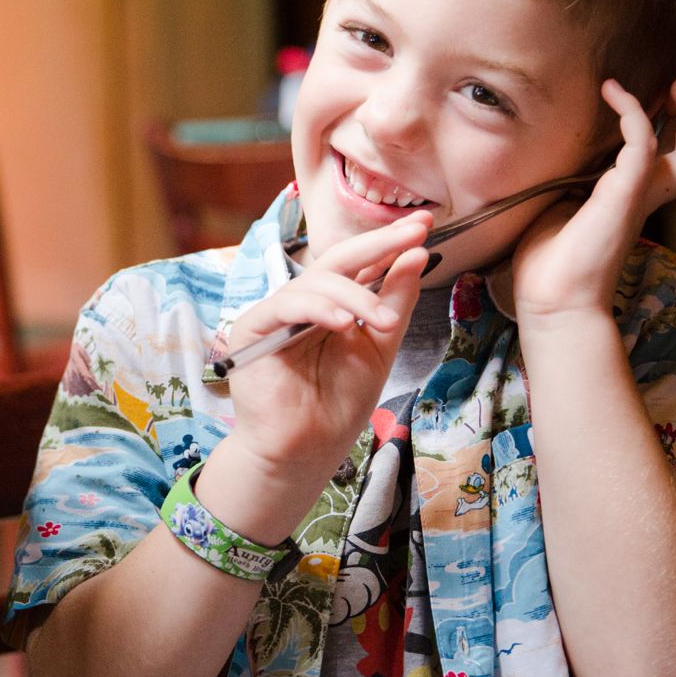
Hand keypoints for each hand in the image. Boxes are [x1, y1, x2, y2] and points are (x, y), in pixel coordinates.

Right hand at [222, 213, 431, 497]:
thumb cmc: (337, 404)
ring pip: (317, 283)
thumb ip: (393, 302)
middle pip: (337, 260)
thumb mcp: (379, 348)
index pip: (360, 265)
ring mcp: (277, 314)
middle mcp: (303, 303)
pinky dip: (318, 309)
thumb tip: (415, 255)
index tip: (424, 225)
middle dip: (377, 244)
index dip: (389, 243)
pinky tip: (344, 324)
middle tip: (413, 235)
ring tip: (383, 323)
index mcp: (333, 305)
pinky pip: (285, 305)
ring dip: (356, 296)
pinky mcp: (251, 329)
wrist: (305, 451)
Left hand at [512, 77, 675, 325]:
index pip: (674, 165)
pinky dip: (632, 111)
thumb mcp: (560, 209)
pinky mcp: (623, 193)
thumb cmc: (547, 262)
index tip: (663, 98)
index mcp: (632, 203)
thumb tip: (551, 158)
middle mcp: (644, 200)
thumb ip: (570, 184)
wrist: (551, 300)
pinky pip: (643, 142)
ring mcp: (638, 197)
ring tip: (675, 85)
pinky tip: (612, 91)